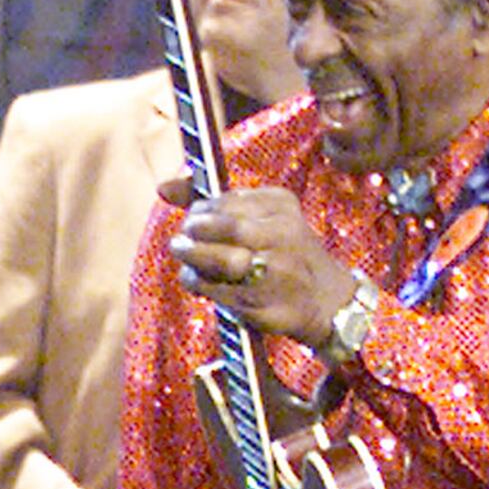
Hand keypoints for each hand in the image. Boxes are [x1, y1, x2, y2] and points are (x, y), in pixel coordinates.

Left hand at [164, 182, 357, 345]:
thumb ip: (213, 202)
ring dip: (193, 260)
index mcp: (280, 204)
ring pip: (221, 259)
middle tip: (181, 241)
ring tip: (187, 260)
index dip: (198, 212)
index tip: (193, 221)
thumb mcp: (260, 216)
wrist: (324, 298)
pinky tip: (199, 282)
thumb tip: (163, 187)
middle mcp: (283, 233)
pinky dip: (200, 284)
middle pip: (223, 228)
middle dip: (192, 234)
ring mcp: (277, 269)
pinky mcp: (265, 301)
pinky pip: (219, 290)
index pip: (225, 201)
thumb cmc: (282, 252)